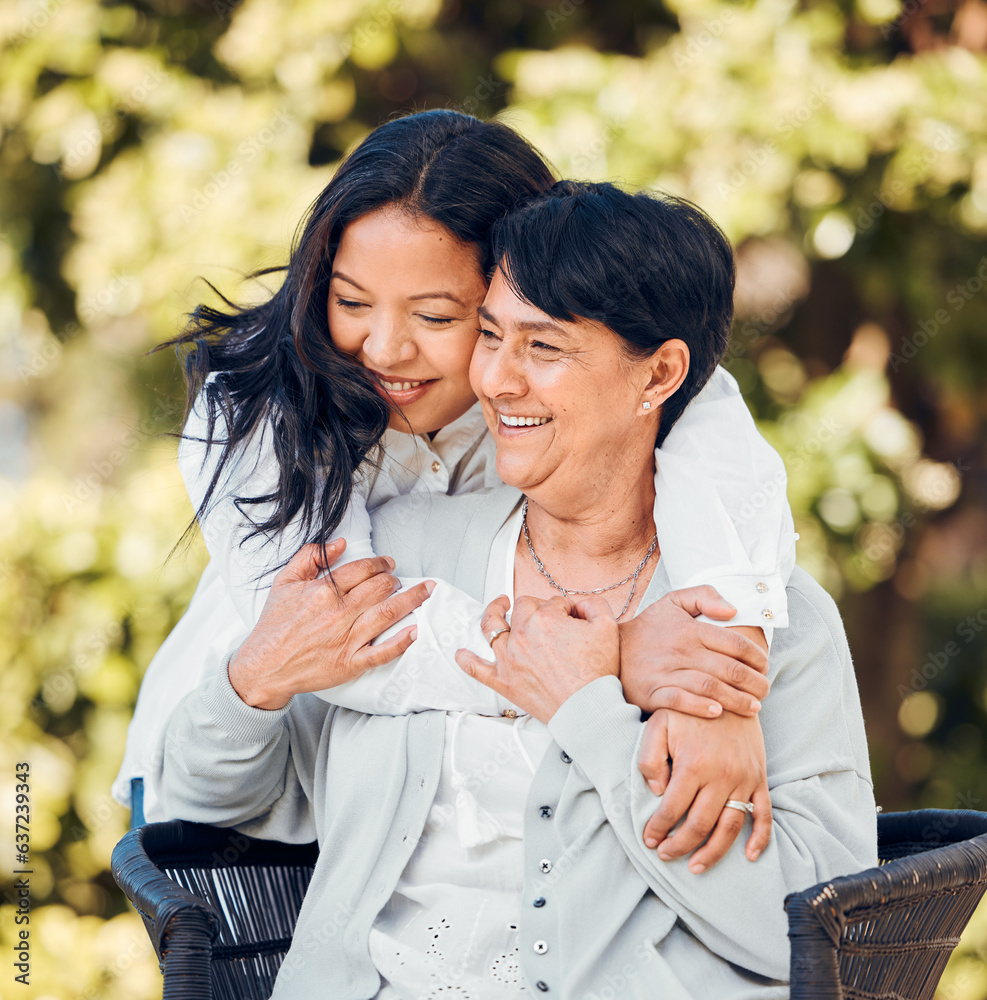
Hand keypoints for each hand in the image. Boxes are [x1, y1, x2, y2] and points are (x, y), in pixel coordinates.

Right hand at [229, 539, 433, 709]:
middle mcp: (338, 613)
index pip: (362, 569)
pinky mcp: (349, 664)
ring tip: (426, 593)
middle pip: (380, 588)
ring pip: (387, 614)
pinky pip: (382, 653)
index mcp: (323, 591)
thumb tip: (340, 543)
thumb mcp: (284, 582)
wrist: (263, 666)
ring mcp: (345, 640)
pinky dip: (401, 642)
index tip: (388, 564)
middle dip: (396, 580)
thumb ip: (310, 558)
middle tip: (402, 579)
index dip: (380, 563)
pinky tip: (416, 631)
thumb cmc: (274, 625)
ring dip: (411, 601)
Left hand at [455, 594, 618, 723]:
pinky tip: (460, 654)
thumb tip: (577, 603)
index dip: (566, 608)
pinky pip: (477, 669)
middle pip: (523, 608)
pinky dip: (466, 661)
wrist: (589, 711)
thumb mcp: (607, 627)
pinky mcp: (504, 682)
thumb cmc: (599, 673)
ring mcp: (509, 659)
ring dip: (493, 613)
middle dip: (535, 607)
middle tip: (546, 615)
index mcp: (545, 619)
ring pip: (492, 627)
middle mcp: (522, 635)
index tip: (574, 619)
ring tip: (498, 607)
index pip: (553, 602)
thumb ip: (593, 604)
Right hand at [619, 585, 769, 717]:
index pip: (734, 644)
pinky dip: (699, 708)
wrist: (611, 649)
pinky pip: (679, 702)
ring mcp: (665, 672)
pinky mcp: (652, 692)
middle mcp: (680, 650)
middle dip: (754, 683)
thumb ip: (704, 596)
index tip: (765, 667)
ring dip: (736, 700)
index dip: (757, 657)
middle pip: (728, 669)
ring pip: (709, 687)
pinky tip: (717, 713)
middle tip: (765, 692)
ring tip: (753, 708)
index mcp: (689, 629)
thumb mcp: (673, 602)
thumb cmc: (649, 628)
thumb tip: (733, 610)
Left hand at [637, 709, 770, 871]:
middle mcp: (721, 776)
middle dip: (680, 845)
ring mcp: (744, 779)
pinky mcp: (759, 778)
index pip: (672, 808)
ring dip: (713, 852)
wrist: (729, 689)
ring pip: (730, 827)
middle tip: (665, 855)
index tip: (648, 839)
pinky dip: (760, 839)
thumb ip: (650, 758)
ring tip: (696, 866)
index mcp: (693, 764)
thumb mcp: (659, 723)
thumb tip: (657, 792)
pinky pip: (764, 814)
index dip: (658, 828)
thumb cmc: (688, 708)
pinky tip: (749, 856)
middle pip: (700, 824)